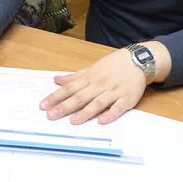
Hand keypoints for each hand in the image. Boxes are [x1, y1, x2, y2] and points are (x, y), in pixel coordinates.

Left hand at [40, 46, 163, 124]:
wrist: (139, 60)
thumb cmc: (114, 65)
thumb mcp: (93, 68)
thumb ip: (75, 76)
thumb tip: (57, 79)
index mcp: (90, 77)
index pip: (69, 88)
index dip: (56, 97)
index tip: (43, 105)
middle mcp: (100, 85)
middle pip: (80, 97)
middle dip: (64, 107)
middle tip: (51, 116)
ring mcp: (114, 92)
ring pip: (97, 103)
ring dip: (85, 112)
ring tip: (72, 121)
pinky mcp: (128, 98)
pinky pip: (118, 108)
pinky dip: (110, 114)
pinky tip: (101, 121)